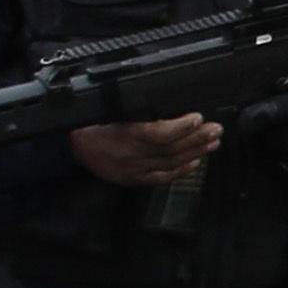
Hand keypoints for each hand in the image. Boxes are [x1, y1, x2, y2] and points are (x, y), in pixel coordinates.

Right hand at [66, 113, 219, 189]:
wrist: (71, 144)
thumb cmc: (92, 122)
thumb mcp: (112, 110)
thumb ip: (139, 110)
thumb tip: (169, 108)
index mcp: (125, 134)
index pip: (159, 133)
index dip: (181, 127)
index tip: (198, 117)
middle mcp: (130, 154)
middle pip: (170, 148)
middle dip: (197, 138)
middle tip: (216, 129)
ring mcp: (132, 169)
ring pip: (169, 162)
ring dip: (195, 152)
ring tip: (213, 142)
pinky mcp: (132, 179)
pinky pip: (160, 177)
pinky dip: (180, 171)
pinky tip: (195, 163)